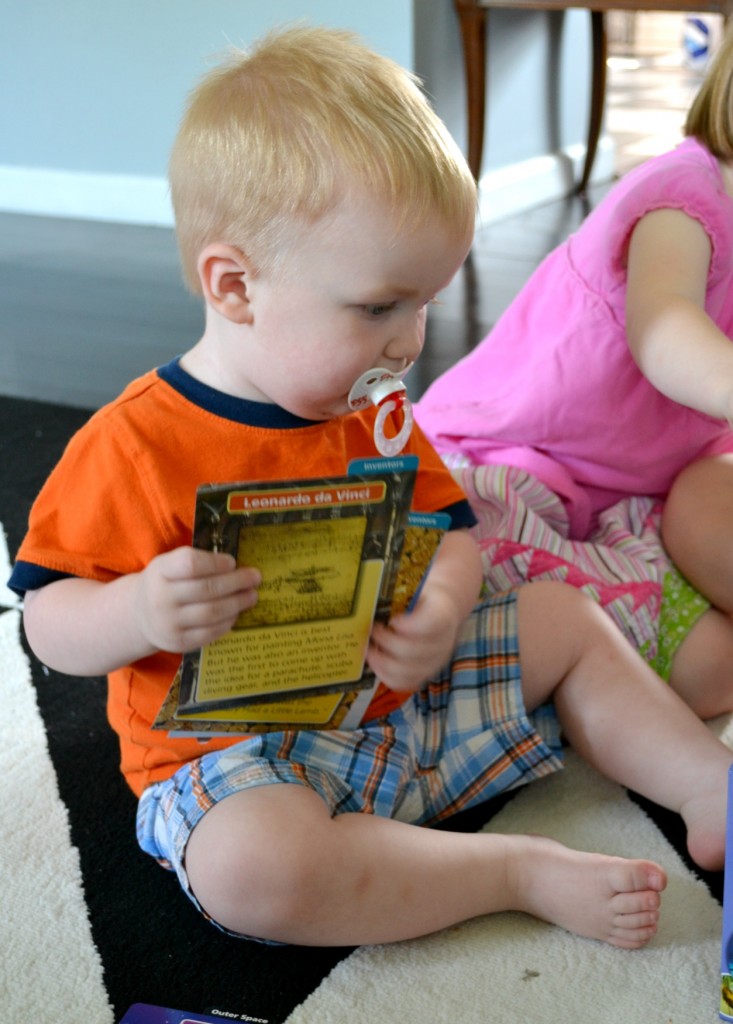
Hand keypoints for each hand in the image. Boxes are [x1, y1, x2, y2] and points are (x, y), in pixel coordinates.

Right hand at [134, 546, 260, 653]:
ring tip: (251, 596)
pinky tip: (236, 613)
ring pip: (211, 612)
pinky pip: (210, 633)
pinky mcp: (178, 642)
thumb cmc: (165, 583)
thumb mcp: (170, 565)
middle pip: (206, 589)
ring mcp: (169, 623)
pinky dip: (227, 622)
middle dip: (236, 582)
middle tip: (255, 577)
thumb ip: (197, 563)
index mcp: (160, 571)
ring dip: (237, 603)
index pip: (190, 564)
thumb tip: (236, 567)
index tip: (233, 562)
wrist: (140, 615)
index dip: (215, 563)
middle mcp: (161, 598)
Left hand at [366, 585, 461, 692]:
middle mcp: (443, 642)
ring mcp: (435, 661)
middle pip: (412, 650)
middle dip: (385, 642)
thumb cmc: (423, 600)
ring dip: (381, 661)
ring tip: (368, 650)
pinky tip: (375, 664)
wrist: (443, 611)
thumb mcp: (417, 590)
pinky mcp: (426, 674)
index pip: (430, 623)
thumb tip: (370, 602)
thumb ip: (400, 598)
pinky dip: (386, 675)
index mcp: (443, 614)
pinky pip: (405, 683)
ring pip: (406, 670)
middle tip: (370, 632)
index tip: (392, 620)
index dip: (408, 625)